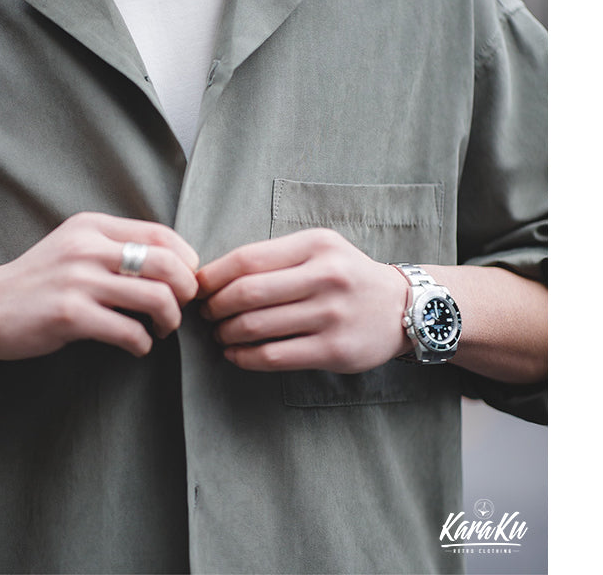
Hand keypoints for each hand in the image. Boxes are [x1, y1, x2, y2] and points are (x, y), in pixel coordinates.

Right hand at [0, 212, 199, 360]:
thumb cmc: (42, 279)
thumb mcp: (77, 246)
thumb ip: (117, 246)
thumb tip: (174, 264)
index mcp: (93, 226)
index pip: (161, 234)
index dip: (186, 260)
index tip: (186, 280)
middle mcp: (88, 247)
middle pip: (167, 263)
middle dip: (186, 289)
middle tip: (182, 306)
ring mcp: (78, 281)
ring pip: (155, 297)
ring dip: (170, 319)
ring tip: (163, 328)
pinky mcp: (70, 316)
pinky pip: (129, 331)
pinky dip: (143, 343)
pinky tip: (138, 345)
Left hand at [196, 229, 410, 372]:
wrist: (402, 307)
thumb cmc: (346, 275)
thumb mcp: (319, 249)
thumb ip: (275, 257)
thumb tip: (214, 277)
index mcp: (315, 245)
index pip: (247, 259)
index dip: (213, 276)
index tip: (199, 287)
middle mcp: (325, 276)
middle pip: (247, 293)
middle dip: (215, 307)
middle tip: (206, 314)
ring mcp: (331, 315)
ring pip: (256, 326)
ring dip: (225, 333)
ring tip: (219, 333)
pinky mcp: (334, 350)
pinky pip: (273, 356)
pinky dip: (243, 357)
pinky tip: (235, 354)